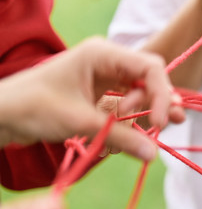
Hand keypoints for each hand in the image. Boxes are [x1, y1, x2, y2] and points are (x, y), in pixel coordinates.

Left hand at [0, 37, 184, 161]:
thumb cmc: (33, 108)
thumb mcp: (80, 122)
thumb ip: (121, 137)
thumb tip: (153, 155)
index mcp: (102, 53)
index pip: (150, 67)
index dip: (161, 95)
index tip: (159, 124)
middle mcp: (107, 61)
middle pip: (149, 80)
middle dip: (155, 104)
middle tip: (159, 127)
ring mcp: (103, 77)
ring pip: (140, 94)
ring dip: (139, 116)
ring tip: (133, 135)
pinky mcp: (98, 94)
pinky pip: (125, 106)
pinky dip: (126, 123)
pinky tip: (119, 140)